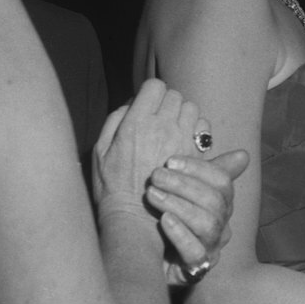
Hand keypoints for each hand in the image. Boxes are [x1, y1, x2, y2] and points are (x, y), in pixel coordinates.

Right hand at [93, 79, 201, 213]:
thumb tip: (132, 102)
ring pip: (192, 108)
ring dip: (184, 114)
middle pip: (175, 95)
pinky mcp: (195, 155)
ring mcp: (182, 140)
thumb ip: (115, 119)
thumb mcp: (100, 149)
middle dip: (167, 102)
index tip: (147, 104)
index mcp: (136, 122)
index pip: (155, 86)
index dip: (151, 92)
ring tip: (174, 128)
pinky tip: (186, 141)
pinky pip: (204, 128)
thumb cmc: (112, 185)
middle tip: (159, 119)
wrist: (134, 217)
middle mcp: (162, 127)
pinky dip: (197, 129)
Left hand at [146, 149, 248, 284]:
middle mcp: (221, 227)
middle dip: (183, 184)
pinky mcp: (196, 270)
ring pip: (208, 225)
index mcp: (222, 206)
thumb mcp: (184, 194)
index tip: (170, 160)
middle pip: (215, 202)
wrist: (150, 264)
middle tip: (156, 176)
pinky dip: (180, 234)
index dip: (198, 169)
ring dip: (178, 205)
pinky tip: (164, 221)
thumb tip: (243, 155)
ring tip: (152, 195)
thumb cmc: (168, 223)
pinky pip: (195, 252)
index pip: (222, 182)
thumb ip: (208, 173)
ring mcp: (211, 249)